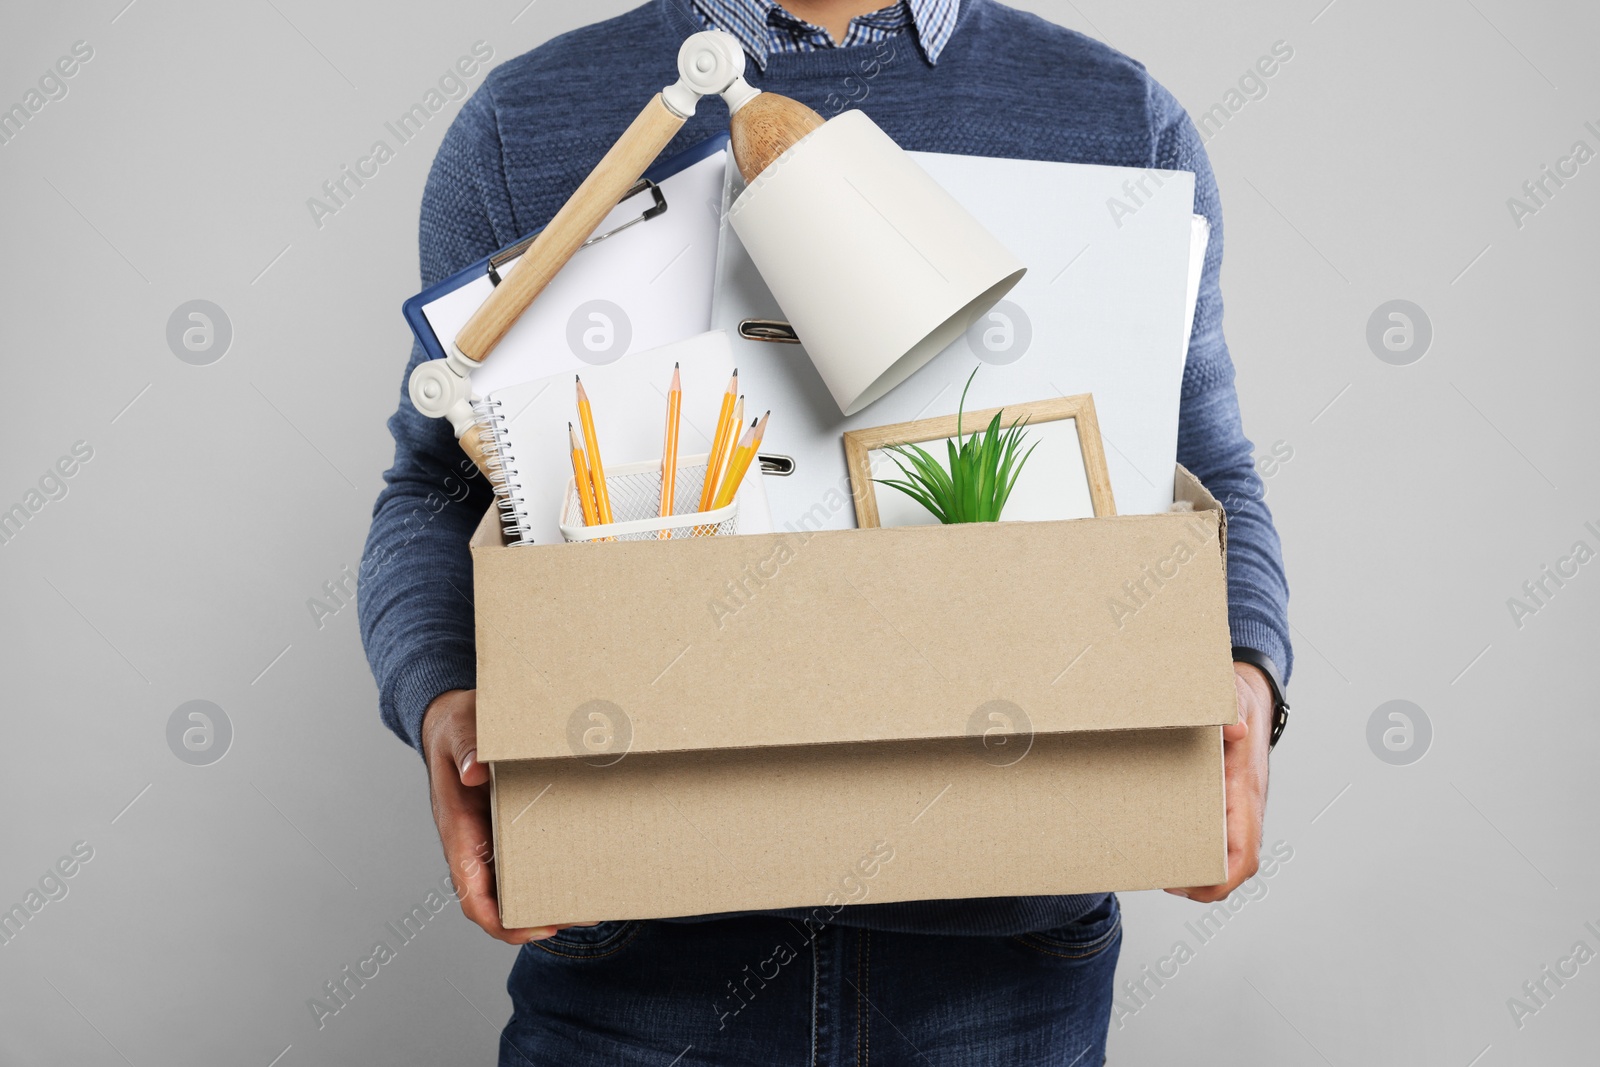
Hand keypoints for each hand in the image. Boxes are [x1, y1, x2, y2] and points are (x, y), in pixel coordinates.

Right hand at [421, 688, 592, 942]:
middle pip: (499, 901)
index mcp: (458, 832)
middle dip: (536, 917)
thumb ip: (468, 748)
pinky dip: (550, 870)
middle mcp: (474, 844)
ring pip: (515, 884)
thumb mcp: (461, 730)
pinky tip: (582, 867)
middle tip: (583, 915)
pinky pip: (526, 859)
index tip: (536, 926)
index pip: (471, 895)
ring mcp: (491, 839)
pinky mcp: (508, 828)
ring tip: (591, 902)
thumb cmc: (455, 727)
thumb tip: (475, 771)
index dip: (500, 920)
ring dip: (547, 898)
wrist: (454, 718)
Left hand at [1165, 662, 1273, 903]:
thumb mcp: (1236, 698)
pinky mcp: (1227, 800)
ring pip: (1227, 853)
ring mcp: (1237, 806)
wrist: (1253, 697)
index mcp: (1245, 791)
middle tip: (1164, 880)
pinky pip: (1218, 834)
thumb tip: (1233, 729)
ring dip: (1200, 868)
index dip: (1220, 878)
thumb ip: (1231, 711)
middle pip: (1235, 864)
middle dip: (1204, 884)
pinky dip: (1197, 846)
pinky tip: (1166, 839)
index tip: (1189, 885)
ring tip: (1159, 867)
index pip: (1244, 853)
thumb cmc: (1241, 702)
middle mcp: (1244, 806)